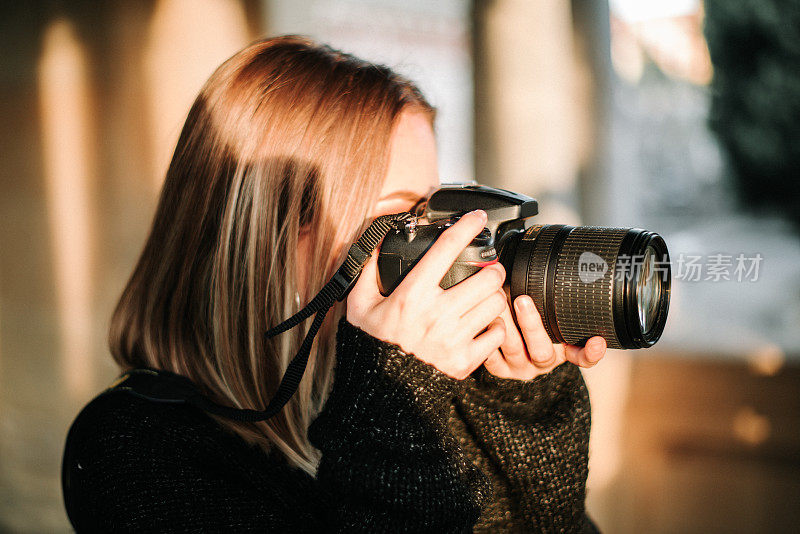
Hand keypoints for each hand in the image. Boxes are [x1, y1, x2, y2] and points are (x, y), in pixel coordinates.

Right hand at [347, 209, 506, 378]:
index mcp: (412, 295)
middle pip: (487, 276)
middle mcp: (436, 314)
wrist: (381, 390)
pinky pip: (497, 334)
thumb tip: (374, 243)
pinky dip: (495, 327)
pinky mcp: (465, 361)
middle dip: (492, 268)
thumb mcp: (359, 305)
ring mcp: (453, 338)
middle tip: (489, 269)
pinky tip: (483, 325)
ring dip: (495, 296)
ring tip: (486, 296)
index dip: (466, 226)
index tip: (478, 217)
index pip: (446, 250)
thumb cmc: (372, 344)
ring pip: (496, 303)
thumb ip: (367, 272)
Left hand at [484, 291, 606, 380]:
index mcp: (564, 351)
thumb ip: (559, 301)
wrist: (514, 350)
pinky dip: (487, 338)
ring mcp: (520, 367)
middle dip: (532, 324)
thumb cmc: (537, 325)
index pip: (583, 356)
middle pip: (542, 350)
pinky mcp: (499, 370)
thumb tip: (566, 259)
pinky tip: (483, 322)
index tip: (596, 341)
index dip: (591, 351)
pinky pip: (492, 359)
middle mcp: (543, 362)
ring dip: (504, 322)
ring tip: (495, 301)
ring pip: (513, 349)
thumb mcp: (554, 317)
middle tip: (522, 299)